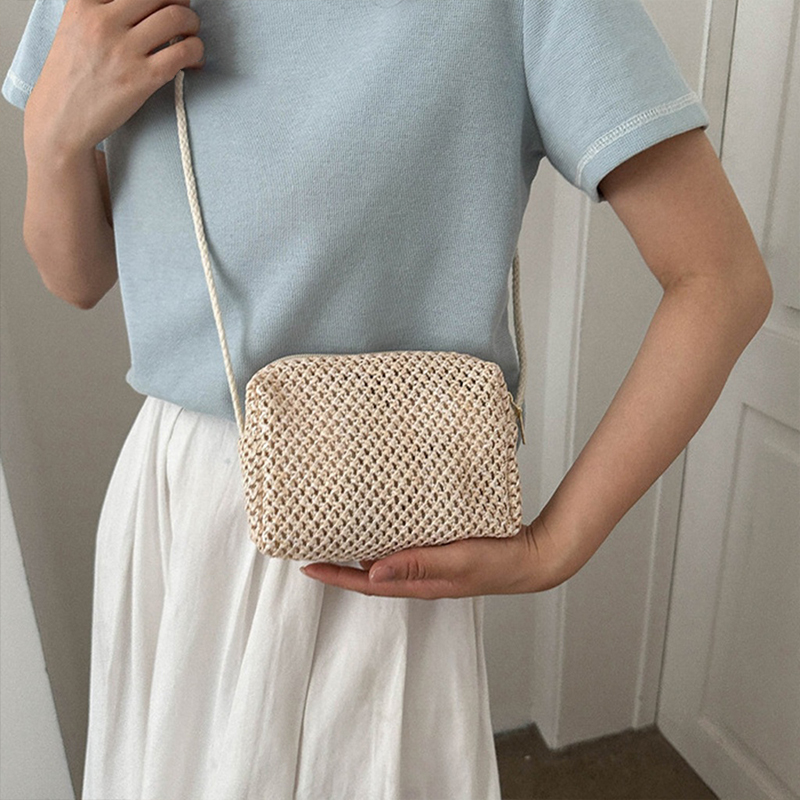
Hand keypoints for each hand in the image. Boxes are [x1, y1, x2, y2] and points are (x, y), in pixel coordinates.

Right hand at [25, 0, 205, 155]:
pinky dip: (196, 51)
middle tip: (183, 15)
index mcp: (84, 3)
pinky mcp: (142, 77)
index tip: (161, 3)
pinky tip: (193, 61)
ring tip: (190, 36)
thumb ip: (101, 11)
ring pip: (176, 16)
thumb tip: (143, 7)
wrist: (60, 119)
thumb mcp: (74, 28)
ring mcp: (124, 50)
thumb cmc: (71, 79)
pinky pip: (184, 51)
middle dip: (179, 1)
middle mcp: (103, 21)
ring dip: (192, 24)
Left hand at [299, 515, 572, 598]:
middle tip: (314, 544)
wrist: (530, 558)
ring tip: (338, 531)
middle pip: (368, 572)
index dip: (334, 575)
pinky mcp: (440, 549)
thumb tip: (372, 571)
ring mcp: (429, 563)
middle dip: (339, 563)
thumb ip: (417, 564)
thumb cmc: (496, 563)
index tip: (306, 564)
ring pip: (385, 557)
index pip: (365, 583)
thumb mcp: (455, 562)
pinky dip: (387, 536)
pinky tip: (383, 521)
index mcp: (417, 581)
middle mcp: (418, 574)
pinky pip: (405, 544)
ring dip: (360, 548)